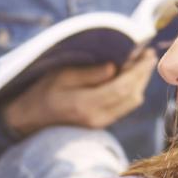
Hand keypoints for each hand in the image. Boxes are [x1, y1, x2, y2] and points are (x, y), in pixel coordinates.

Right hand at [2, 48, 158, 136]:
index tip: (146, 53)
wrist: (30, 118)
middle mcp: (96, 118)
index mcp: (85, 105)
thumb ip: (90, 74)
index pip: (121, 88)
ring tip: (142, 63)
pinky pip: (124, 107)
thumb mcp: (62, 76)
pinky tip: (131, 77)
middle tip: (148, 54)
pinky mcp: (100, 123)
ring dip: (140, 82)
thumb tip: (114, 68)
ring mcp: (99, 123)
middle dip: (143, 75)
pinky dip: (132, 90)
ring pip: (131, 103)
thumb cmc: (42, 92)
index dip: (138, 71)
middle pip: (131, 96)